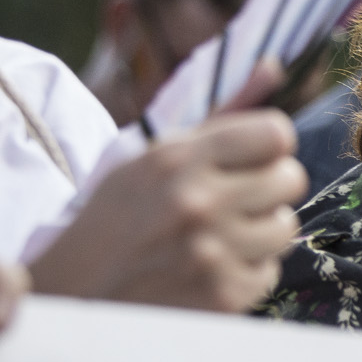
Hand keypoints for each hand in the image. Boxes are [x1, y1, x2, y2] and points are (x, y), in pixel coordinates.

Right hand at [32, 63, 304, 311]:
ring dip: (260, 233)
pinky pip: (270, 272)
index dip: (269, 147)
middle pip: (291, 178)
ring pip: (286, 227)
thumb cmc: (118, 218)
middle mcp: (196, 201)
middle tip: (233, 201)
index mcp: (176, 158)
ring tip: (219, 237)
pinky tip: (208, 271)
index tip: (250, 161)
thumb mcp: (153, 156)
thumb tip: (273, 65)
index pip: (277, 133)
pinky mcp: (220, 296)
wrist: (70, 295)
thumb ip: (220, 113)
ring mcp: (210, 252)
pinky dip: (245, 273)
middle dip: (268, 189)